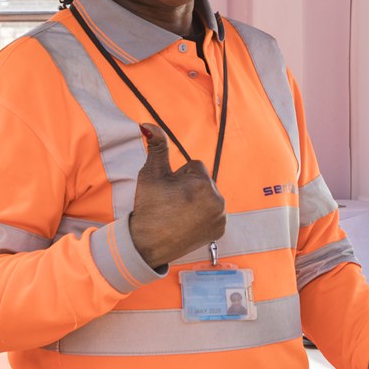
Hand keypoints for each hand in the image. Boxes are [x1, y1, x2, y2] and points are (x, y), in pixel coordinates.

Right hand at [128, 123, 226, 267]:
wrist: (147, 244)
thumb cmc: (149, 208)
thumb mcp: (151, 174)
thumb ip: (156, 146)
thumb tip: (149, 124)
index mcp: (202, 184)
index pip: (194, 166)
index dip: (178, 176)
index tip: (168, 192)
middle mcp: (217, 201)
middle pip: (203, 181)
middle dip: (189, 187)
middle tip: (172, 204)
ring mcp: (220, 218)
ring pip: (208, 196)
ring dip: (196, 200)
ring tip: (179, 213)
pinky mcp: (220, 230)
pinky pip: (213, 212)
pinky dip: (202, 215)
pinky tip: (187, 222)